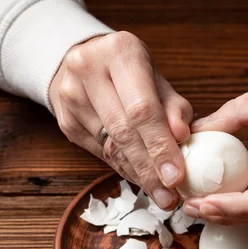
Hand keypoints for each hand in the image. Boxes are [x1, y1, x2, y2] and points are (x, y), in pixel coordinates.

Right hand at [49, 31, 191, 209]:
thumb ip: (174, 107)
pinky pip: (100, 153)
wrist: (86, 63)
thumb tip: (182, 137)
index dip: (159, 146)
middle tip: (169, 196)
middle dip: (149, 170)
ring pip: (110, 148)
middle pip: (123, 132)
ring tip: (161, 193)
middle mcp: (88, 70)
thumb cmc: (131, 72)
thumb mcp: (158, 79)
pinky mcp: (65, 121)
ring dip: (138, 175)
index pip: (142, 109)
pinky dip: (124, 169)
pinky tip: (141, 179)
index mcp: (120, 52)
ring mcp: (70, 97)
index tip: (176, 176)